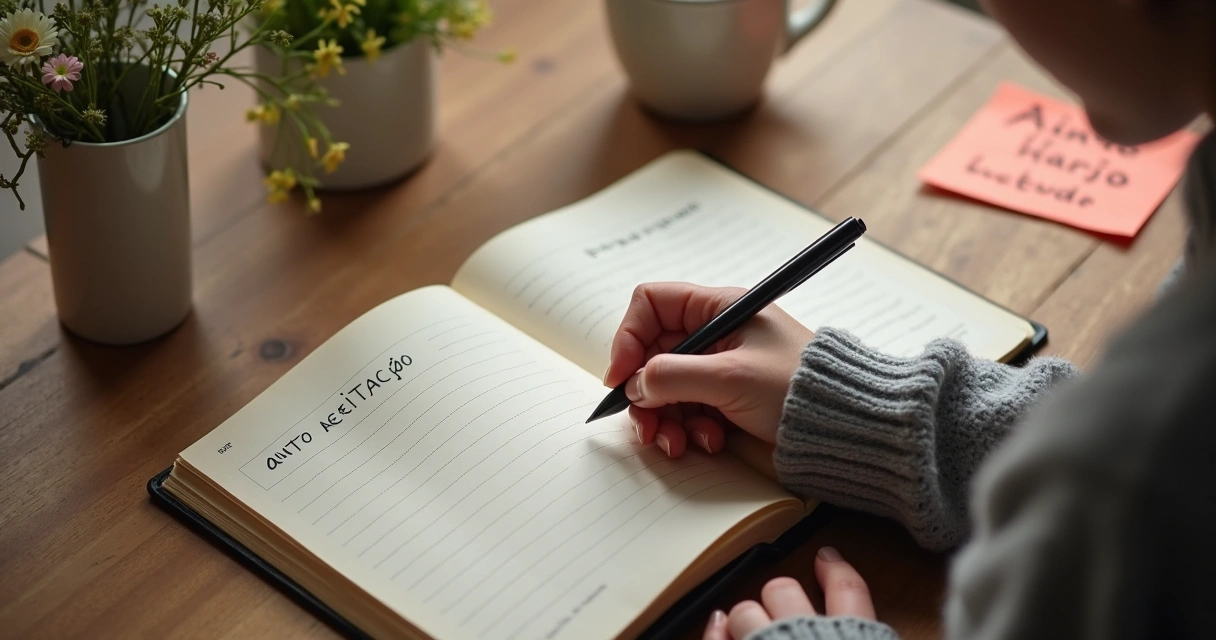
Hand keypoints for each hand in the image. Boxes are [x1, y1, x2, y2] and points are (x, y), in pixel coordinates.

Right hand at [604, 282, 813, 456]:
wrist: (847, 427)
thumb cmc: (798, 390)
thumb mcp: (729, 378)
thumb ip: (671, 377)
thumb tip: (634, 385)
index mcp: (719, 309)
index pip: (652, 305)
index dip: (629, 338)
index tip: (622, 378)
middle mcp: (716, 334)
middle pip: (653, 354)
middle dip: (646, 393)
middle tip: (646, 426)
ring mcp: (721, 368)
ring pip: (667, 388)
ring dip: (666, 419)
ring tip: (678, 443)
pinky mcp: (727, 399)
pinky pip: (689, 410)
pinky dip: (690, 429)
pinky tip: (709, 442)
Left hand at [703, 547, 875, 639]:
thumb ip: (864, 630)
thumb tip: (870, 628)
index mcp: (851, 637)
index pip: (849, 593)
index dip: (837, 572)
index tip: (827, 556)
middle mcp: (804, 636)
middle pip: (784, 592)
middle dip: (779, 595)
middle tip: (781, 604)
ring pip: (746, 613)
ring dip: (747, 617)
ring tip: (748, 626)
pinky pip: (717, 639)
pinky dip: (715, 632)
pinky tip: (718, 625)